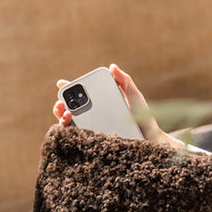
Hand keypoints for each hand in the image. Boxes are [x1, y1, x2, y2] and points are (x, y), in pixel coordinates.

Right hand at [53, 64, 182, 148]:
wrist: (150, 140)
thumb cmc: (143, 117)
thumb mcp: (134, 96)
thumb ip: (124, 81)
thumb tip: (113, 67)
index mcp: (98, 104)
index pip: (79, 96)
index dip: (67, 90)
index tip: (61, 84)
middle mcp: (92, 118)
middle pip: (69, 111)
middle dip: (60, 106)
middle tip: (61, 104)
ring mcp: (92, 132)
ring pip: (70, 126)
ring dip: (62, 119)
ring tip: (66, 115)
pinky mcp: (95, 145)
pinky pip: (79, 141)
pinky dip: (71, 136)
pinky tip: (73, 130)